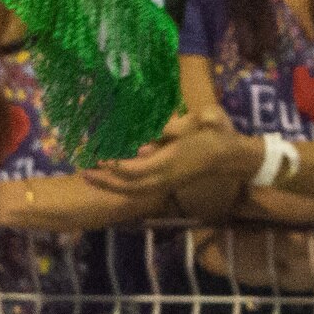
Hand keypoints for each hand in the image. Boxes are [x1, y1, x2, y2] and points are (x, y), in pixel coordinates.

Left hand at [97, 115, 247, 193]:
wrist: (230, 156)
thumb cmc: (215, 135)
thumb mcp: (199, 123)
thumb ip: (174, 127)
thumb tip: (146, 139)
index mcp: (171, 162)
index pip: (136, 169)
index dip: (116, 165)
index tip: (98, 156)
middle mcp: (166, 177)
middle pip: (129, 186)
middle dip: (105, 180)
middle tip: (83, 170)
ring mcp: (166, 184)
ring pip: (132, 191)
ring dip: (109, 185)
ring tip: (89, 176)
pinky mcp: (166, 185)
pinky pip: (138, 191)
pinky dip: (120, 187)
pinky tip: (108, 179)